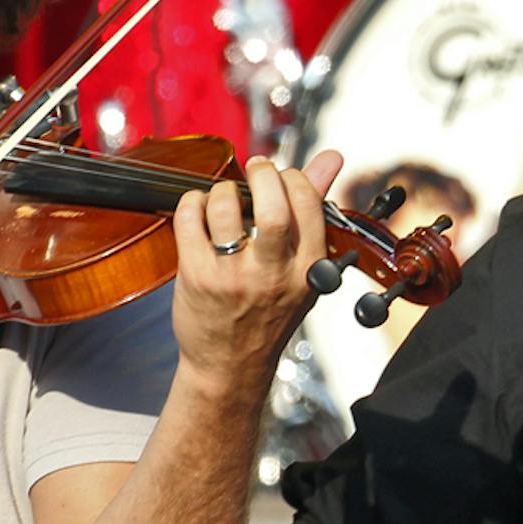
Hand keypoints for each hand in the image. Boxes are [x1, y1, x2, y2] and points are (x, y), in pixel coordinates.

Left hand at [170, 150, 336, 386]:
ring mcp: (232, 277)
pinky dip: (192, 203)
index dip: (292, 177)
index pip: (307, 203)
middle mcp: (273, 274)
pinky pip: (189, 219)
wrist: (230, 366)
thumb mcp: (302, 268)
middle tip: (255, 170)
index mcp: (307, 269)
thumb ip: (314, 209)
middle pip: (272, 206)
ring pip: (225, 207)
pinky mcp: (196, 277)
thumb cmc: (268, 313)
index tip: (280, 177)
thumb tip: (332, 157)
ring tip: (223, 197)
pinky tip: (198, 211)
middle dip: (261, 173)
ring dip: (222, 190)